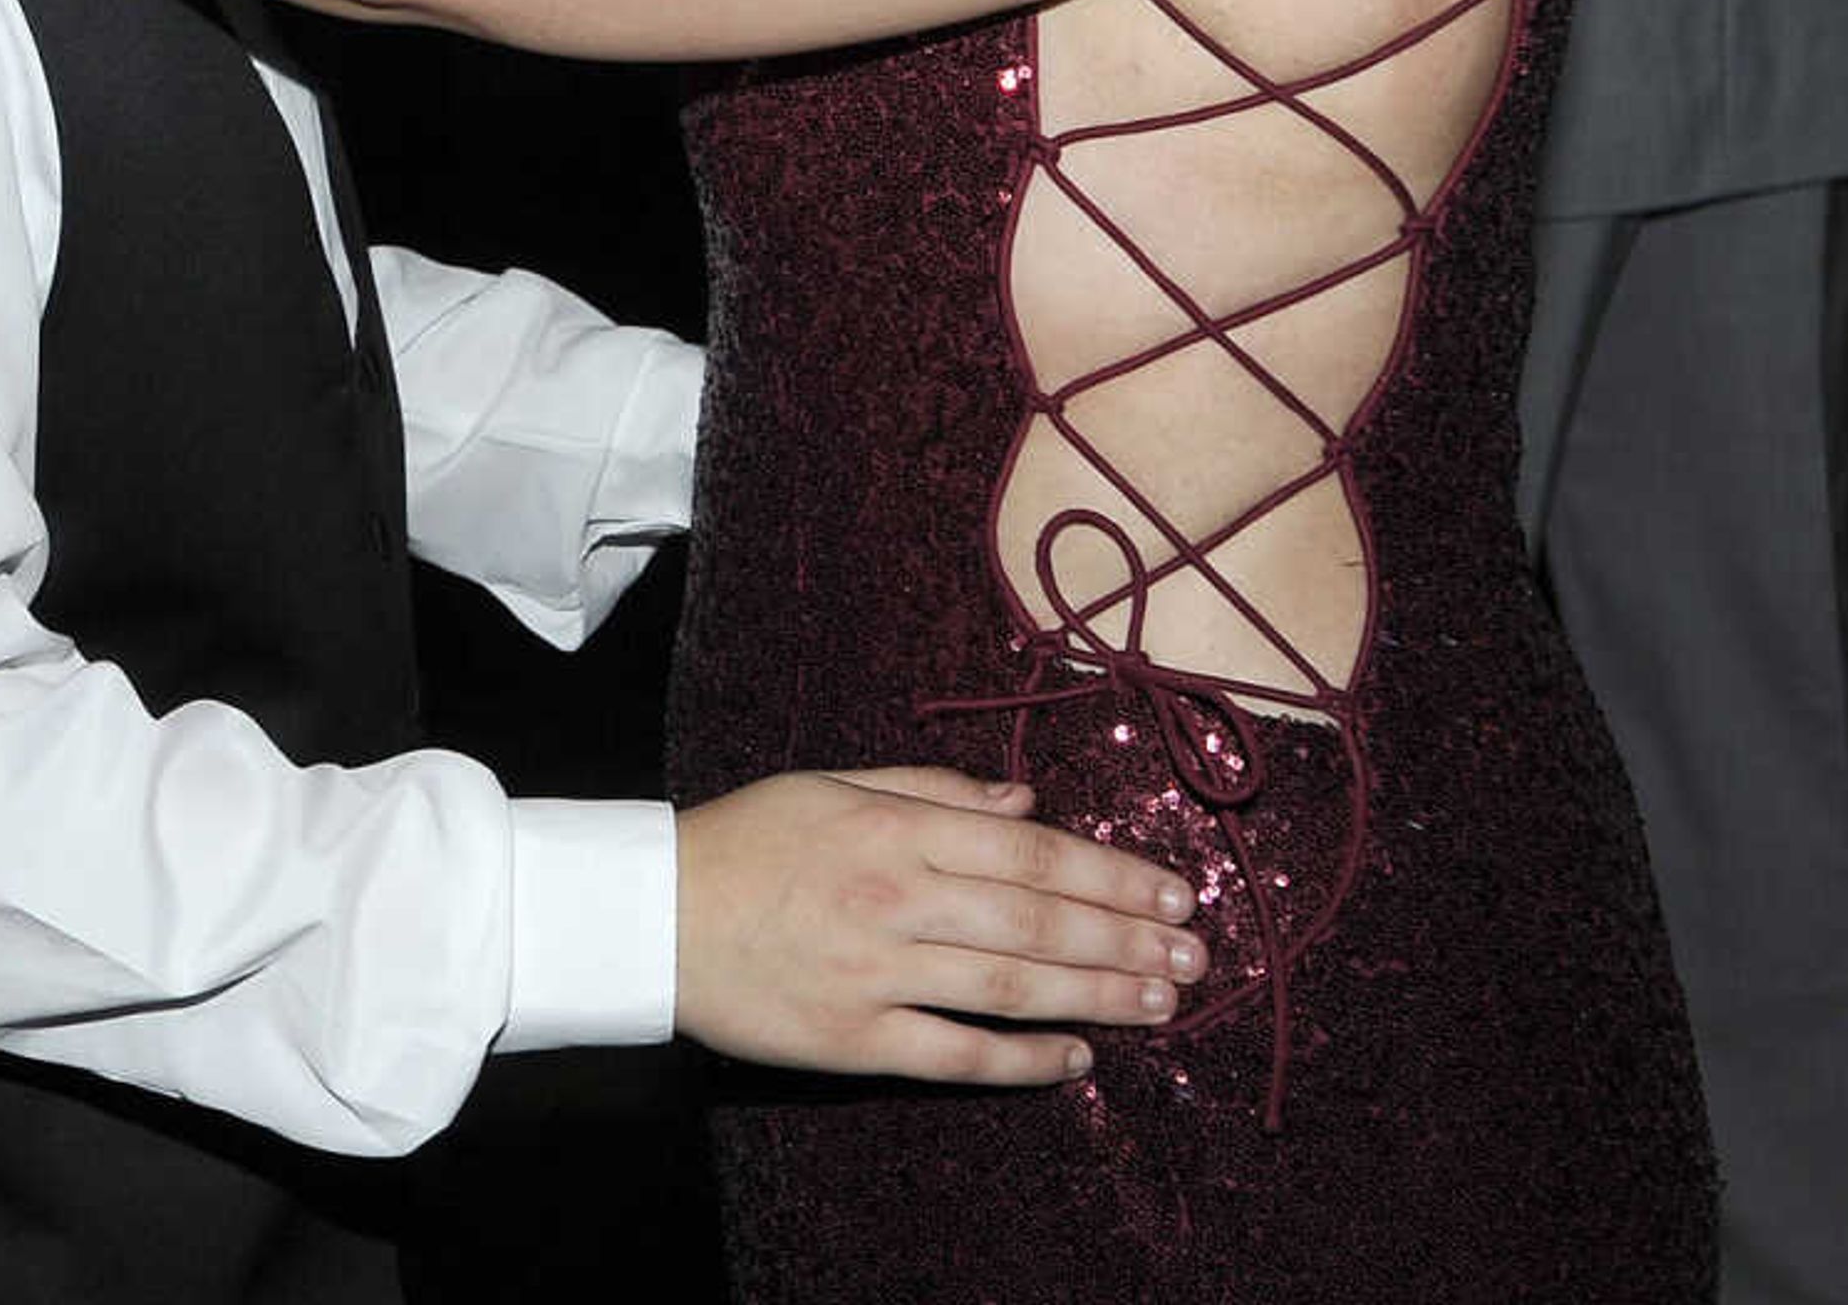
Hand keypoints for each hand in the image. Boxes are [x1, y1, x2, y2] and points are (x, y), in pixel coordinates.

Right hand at [671, 769, 1204, 1085]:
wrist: (651, 912)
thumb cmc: (746, 840)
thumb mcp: (834, 787)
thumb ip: (933, 790)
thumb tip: (1027, 800)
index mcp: (895, 830)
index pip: (1031, 852)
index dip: (1113, 873)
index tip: (1174, 890)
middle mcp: (897, 898)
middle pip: (1037, 920)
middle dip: (1127, 939)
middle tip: (1196, 954)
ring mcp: (878, 973)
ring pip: (1011, 986)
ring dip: (1098, 995)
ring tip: (1163, 1001)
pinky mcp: (855, 1037)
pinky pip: (957, 1054)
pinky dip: (1023, 1060)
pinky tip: (1078, 1058)